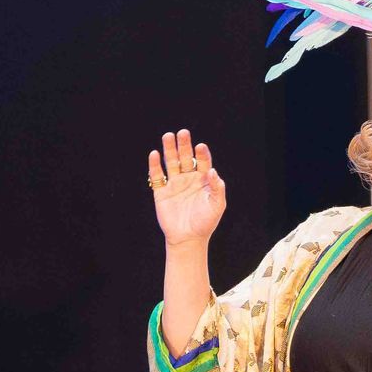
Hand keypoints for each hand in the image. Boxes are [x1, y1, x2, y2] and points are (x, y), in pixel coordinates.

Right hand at [149, 128, 225, 247]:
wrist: (188, 239)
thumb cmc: (205, 223)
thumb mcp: (217, 205)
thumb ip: (217, 188)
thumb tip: (212, 171)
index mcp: (203, 180)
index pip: (202, 162)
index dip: (201, 154)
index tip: (200, 147)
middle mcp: (188, 179)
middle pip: (185, 157)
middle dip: (184, 145)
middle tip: (183, 133)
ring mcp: (174, 184)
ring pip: (171, 162)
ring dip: (169, 149)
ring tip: (168, 136)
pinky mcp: (161, 192)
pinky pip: (157, 176)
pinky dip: (155, 165)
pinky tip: (154, 154)